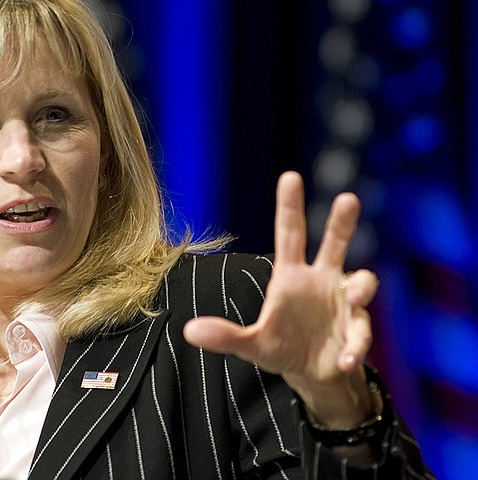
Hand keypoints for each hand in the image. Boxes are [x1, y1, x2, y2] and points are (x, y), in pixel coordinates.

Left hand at [183, 171, 379, 427]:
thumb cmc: (280, 348)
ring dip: (360, 287)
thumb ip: (224, 336)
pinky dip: (355, 347)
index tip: (290, 176)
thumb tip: (188, 330)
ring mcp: (343, 303)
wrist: (310, 374)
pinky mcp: (357, 329)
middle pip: (335, 244)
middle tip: (347, 198)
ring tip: (354, 297)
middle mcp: (320, 281)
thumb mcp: (250, 345)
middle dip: (341, 222)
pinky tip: (343, 362)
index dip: (289, 207)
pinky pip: (361, 332)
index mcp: (291, 276)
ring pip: (361, 283)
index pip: (290, 234)